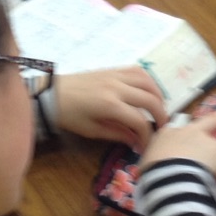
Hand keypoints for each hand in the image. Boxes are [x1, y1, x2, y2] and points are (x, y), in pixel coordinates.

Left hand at [53, 68, 167, 148]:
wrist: (53, 93)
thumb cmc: (69, 115)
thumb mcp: (92, 130)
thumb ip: (117, 134)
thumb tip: (137, 141)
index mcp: (109, 105)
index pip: (139, 121)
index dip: (147, 136)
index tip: (146, 146)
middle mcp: (117, 87)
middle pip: (150, 99)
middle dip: (161, 115)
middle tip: (162, 127)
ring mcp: (115, 75)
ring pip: (148, 81)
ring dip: (158, 95)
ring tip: (159, 108)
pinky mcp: (113, 70)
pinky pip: (137, 71)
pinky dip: (148, 81)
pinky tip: (149, 91)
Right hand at [140, 110, 215, 180]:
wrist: (168, 174)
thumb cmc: (151, 171)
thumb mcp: (146, 167)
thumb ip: (153, 167)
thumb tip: (150, 177)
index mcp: (167, 135)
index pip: (176, 131)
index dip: (183, 136)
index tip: (192, 134)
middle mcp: (189, 133)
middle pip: (211, 121)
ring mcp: (206, 142)